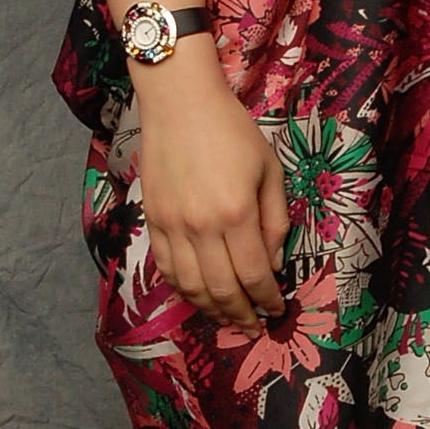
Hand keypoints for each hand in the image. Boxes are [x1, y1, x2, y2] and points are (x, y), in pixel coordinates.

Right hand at [135, 52, 289, 326]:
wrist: (180, 102)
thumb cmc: (232, 130)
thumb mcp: (269, 170)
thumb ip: (275, 220)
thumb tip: (272, 264)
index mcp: (236, 213)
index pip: (254, 275)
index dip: (267, 299)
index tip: (277, 309)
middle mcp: (201, 227)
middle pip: (221, 289)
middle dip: (241, 315)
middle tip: (254, 326)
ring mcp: (172, 226)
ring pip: (190, 286)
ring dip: (211, 309)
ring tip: (228, 317)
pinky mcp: (152, 220)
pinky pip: (165, 268)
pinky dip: (183, 289)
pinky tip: (197, 294)